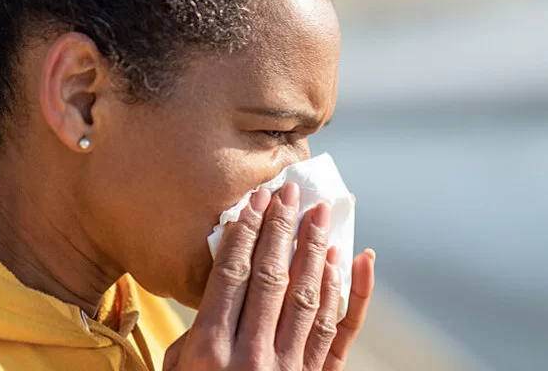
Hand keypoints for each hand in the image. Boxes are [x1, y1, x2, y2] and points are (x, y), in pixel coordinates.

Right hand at [164, 182, 376, 370]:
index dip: (245, 233)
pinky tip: (351, 263)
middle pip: (272, 277)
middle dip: (282, 231)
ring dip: (316, 252)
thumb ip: (197, 333)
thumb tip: (225, 285)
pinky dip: (346, 294)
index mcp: (209, 351)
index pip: (231, 275)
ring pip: (308, 297)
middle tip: (292, 193)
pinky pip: (336, 332)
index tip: (256, 202)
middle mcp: (251, 357)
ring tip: (322, 216)